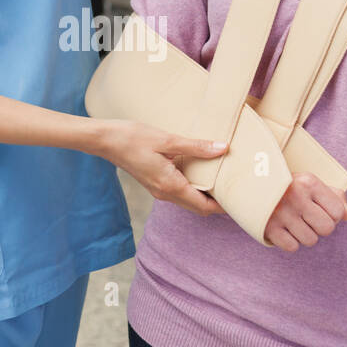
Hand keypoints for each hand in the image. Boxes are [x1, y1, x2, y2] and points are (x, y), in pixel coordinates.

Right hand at [98, 119, 228, 216]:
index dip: (223, 207)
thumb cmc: (133, 138)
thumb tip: (223, 149)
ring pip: (188, 201)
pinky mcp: (154, 183)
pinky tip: (201, 171)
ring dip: (205, 196)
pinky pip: (179, 192)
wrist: (105, 140)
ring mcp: (158, 190)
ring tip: (222, 179)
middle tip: (236, 189)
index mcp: (170, 186)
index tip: (240, 199)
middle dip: (217, 204)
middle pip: (198, 207)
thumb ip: (197, 147)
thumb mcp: (167, 140)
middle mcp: (165, 193)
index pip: (204, 206)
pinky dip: (193, 188)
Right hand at [263, 171, 346, 250]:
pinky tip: (283, 230)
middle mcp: (295, 196)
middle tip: (308, 219)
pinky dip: (290, 242)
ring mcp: (281, 213)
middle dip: (320, 227)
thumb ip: (333, 197)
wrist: (247, 186)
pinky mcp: (268, 227)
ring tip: (295, 223)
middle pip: (327, 228)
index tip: (321, 210)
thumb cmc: (287, 186)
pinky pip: (292, 247)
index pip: (338, 212)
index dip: (332, 215)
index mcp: (309, 182)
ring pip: (310, 240)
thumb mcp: (309, 184)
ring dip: (305, 235)